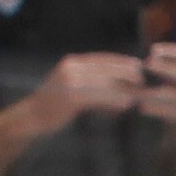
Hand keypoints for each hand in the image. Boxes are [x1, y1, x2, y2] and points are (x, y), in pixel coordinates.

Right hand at [26, 52, 150, 137]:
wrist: (33, 116)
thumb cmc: (57, 106)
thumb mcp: (76, 90)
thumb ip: (95, 87)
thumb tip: (121, 92)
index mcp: (72, 63)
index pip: (101, 58)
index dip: (120, 61)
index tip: (137, 64)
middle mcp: (71, 67)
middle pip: (104, 68)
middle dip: (125, 72)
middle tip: (142, 78)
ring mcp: (70, 81)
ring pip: (102, 82)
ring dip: (122, 88)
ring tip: (137, 93)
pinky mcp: (71, 97)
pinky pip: (98, 97)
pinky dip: (113, 100)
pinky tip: (126, 105)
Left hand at [136, 43, 175, 145]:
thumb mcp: (175, 84)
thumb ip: (163, 72)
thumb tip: (137, 63)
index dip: (169, 51)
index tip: (152, 50)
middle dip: (165, 67)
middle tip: (147, 64)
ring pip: (174, 94)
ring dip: (153, 92)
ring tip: (136, 93)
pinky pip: (172, 112)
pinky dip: (156, 109)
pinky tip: (142, 108)